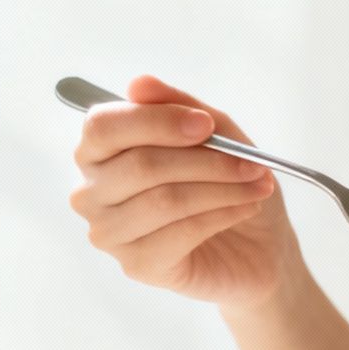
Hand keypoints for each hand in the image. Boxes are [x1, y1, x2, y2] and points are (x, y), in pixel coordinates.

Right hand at [70, 75, 303, 307]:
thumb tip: (139, 83)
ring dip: (222, 188)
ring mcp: (109, 233)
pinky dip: (221, 215)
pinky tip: (245, 208)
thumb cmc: (226, 180)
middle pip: (140, 165)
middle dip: (207, 160)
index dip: (157, 121)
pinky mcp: (136, 266)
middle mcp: (91, 191)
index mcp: (99, 150)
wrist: (257, 245)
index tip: (206, 126)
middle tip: (252, 162)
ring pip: (164, 200)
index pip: (104, 126)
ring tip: (257, 185)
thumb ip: (180, 106)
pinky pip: (179, 233)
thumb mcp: (215, 132)